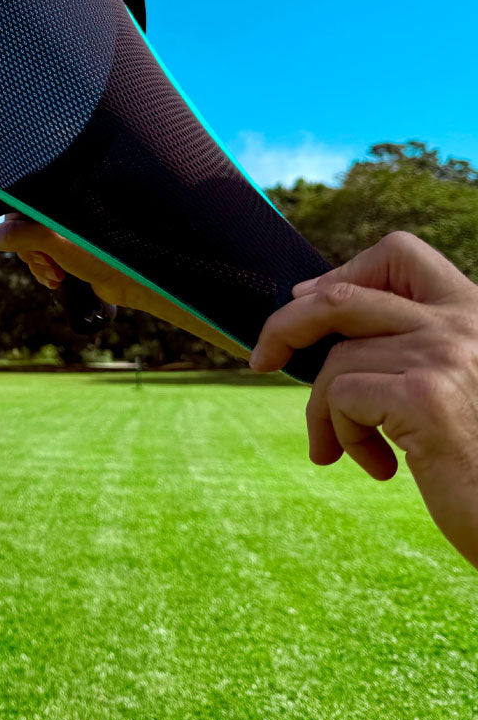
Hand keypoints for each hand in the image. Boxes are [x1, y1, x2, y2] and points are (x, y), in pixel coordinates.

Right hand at [0, 212, 247, 357]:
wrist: (137, 278)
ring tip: (57, 276)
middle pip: (22, 229)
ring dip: (39, 265)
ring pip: (32, 246)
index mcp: (59, 199)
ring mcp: (68, 229)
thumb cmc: (105, 251)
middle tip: (48, 266)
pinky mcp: (74, 248)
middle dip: (30, 253)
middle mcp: (62, 211)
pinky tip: (59, 279)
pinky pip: (45, 258)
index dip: (12, 228)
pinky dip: (47, 270)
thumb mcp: (55, 240)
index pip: (18, 206)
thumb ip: (19, 234)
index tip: (18, 246)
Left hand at [252, 231, 477, 567]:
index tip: (308, 299)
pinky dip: (343, 435)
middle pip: (342, 297)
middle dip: (287, 326)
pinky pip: (341, 397)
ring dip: (326, 413)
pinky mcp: (425, 396)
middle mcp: (463, 323)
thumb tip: (310, 298)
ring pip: (336, 361)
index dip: (345, 271)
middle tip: (263, 360)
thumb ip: (405, 342)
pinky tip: (379, 467)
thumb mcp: (449, 382)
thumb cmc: (476, 458)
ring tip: (345, 450)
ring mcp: (446, 355)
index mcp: (473, 311)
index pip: (400, 253)